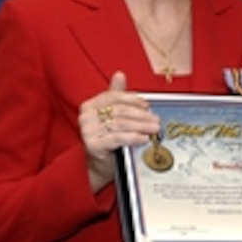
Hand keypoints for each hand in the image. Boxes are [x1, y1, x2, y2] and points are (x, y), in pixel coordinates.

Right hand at [79, 71, 159, 191]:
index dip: (132, 100)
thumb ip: (116, 96)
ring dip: (141, 126)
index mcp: (90, 105)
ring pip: (120, 124)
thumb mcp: (112, 117)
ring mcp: (87, 130)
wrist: (97, 166)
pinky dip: (132, 137)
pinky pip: (117, 138)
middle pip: (119, 111)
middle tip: (156, 119)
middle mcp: (86, 116)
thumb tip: (119, 74)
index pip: (114, 97)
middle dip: (141, 115)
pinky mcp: (92, 144)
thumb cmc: (107, 140)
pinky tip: (143, 138)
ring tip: (154, 129)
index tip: (147, 105)